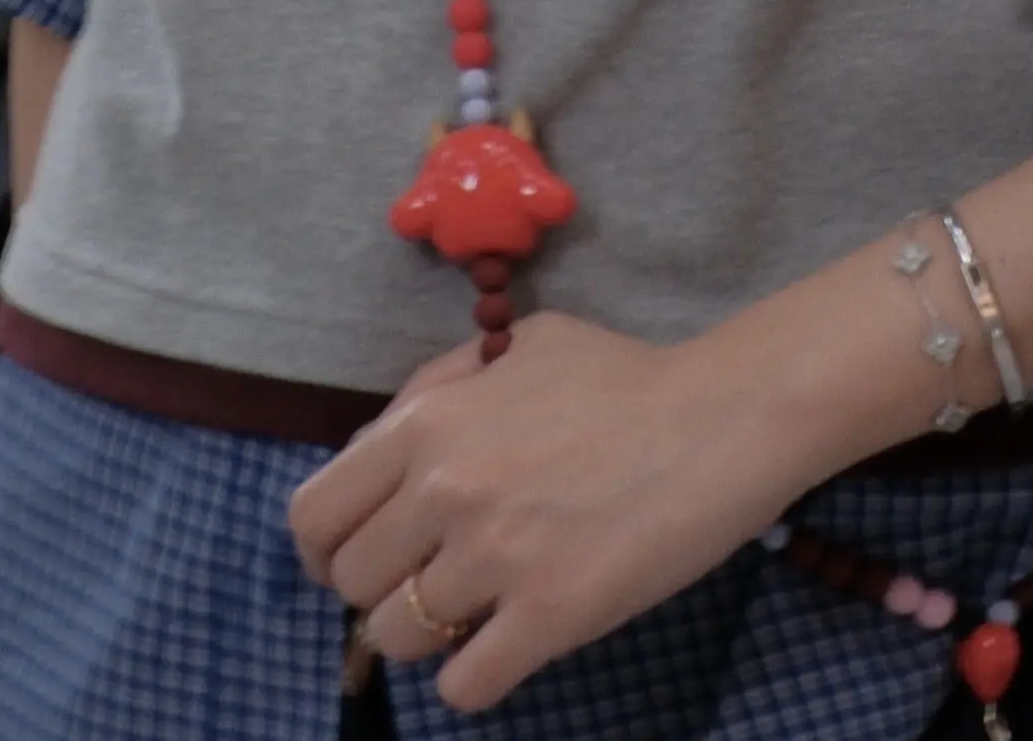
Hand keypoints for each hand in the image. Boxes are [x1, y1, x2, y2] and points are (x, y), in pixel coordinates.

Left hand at [288, 312, 794, 711]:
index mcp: (427, 422)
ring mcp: (495, 557)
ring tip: (474, 612)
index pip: (314, 514)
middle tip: (429, 584)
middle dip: (381, 589)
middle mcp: (445, 490)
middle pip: (351, 584)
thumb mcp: (516, 347)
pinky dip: (474, 678)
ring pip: (399, 640)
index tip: (361, 557)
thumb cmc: (621, 375)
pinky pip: (464, 686)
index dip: (327, 547)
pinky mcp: (549, 616)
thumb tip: (387, 441)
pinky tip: (506, 646)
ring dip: (428, 636)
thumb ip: (441, 387)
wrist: (718, 419)